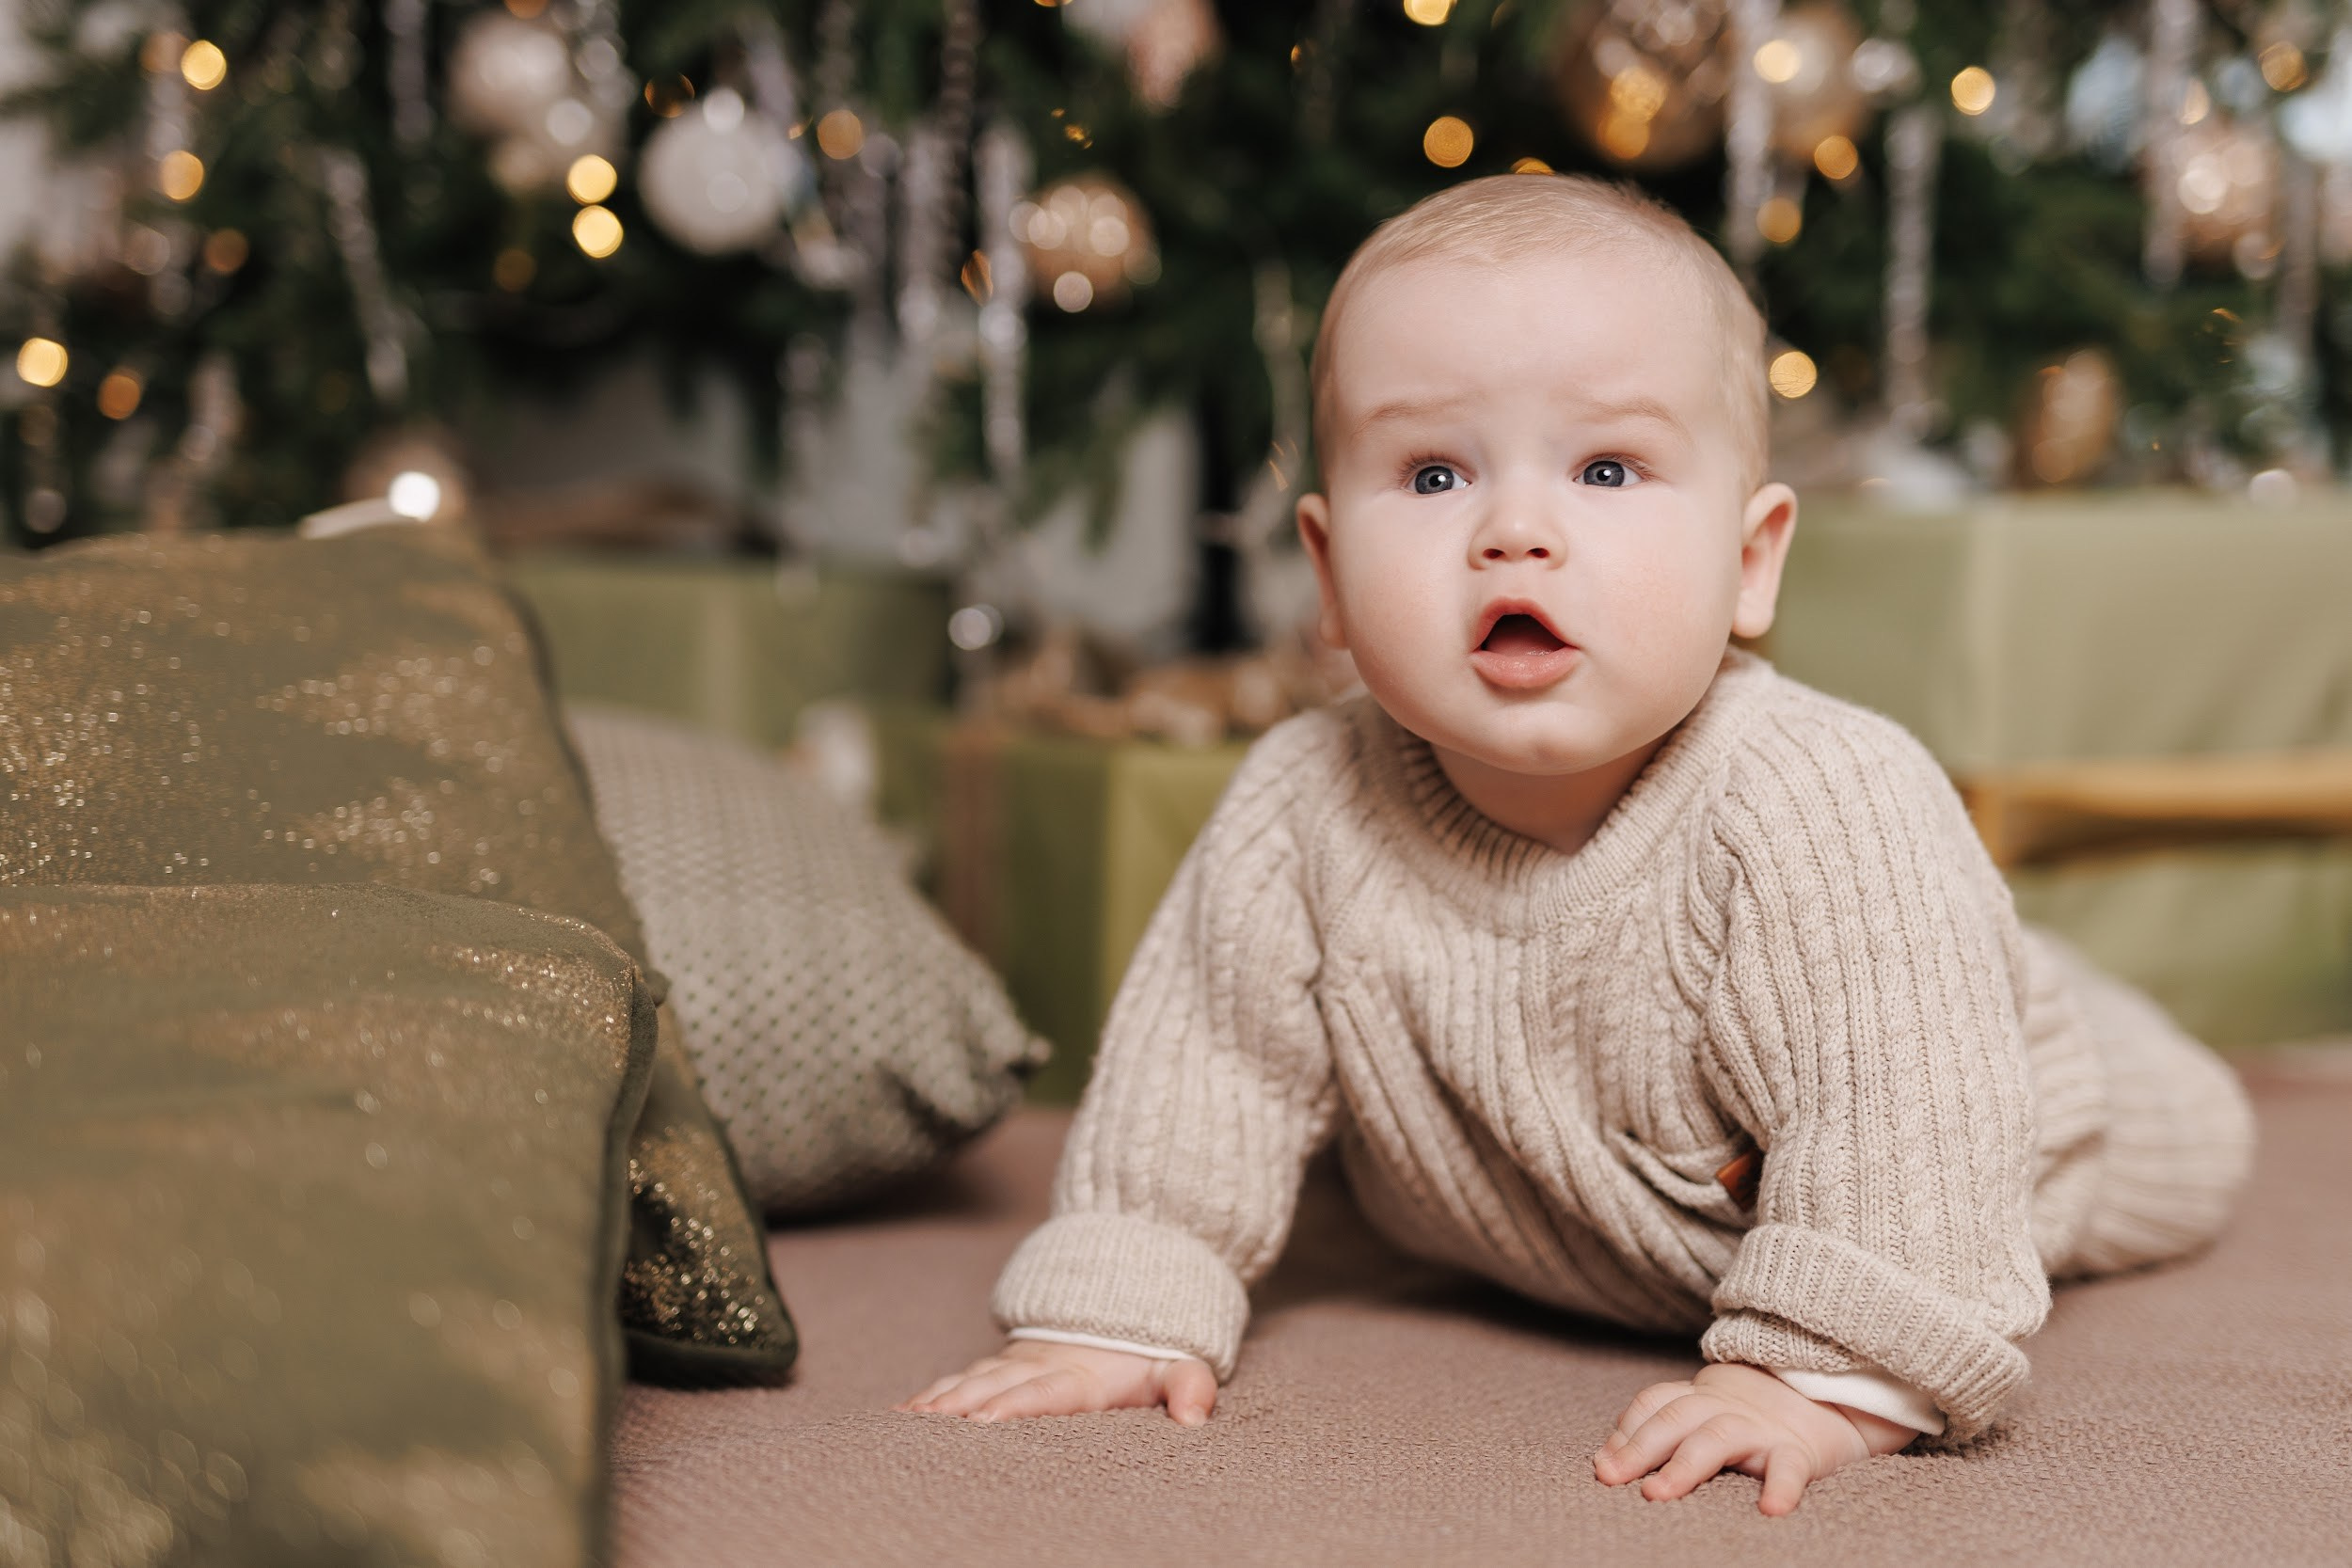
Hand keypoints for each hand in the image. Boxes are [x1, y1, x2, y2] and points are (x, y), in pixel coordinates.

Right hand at [894, 1339, 1217, 1425]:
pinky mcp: (1006, 1362)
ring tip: (910, 1422)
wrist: (1129, 1281)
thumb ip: (1190, 1384)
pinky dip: (937, 1392)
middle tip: (930, 1428)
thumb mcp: (1180, 1359)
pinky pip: (966, 1375)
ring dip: (942, 1400)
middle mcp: (1042, 1365)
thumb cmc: (1152, 1342)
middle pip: (996, 1386)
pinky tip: (909, 1412)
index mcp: (1083, 1375)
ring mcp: (1019, 1362)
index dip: (1014, 1405)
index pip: (1045, 1393)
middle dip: (962, 1406)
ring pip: (974, 1379)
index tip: (983, 1421)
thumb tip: (1197, 1418)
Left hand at [1591, 1362, 1917, 1514]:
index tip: (1602, 1463)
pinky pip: (1789, 1468)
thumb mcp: (1703, 1417)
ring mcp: (1761, 1427)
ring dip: (1685, 1465)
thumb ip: (1658, 1432)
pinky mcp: (1800, 1452)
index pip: (1655, 1403)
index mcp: (1699, 1399)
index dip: (1626, 1429)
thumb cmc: (1746, 1422)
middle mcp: (1724, 1408)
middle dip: (1639, 1447)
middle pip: (1675, 1419)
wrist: (1825, 1402)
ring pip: (1718, 1437)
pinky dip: (1780, 1487)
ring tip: (1657, 1493)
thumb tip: (1602, 1462)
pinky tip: (1770, 1511)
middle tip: (1610, 1477)